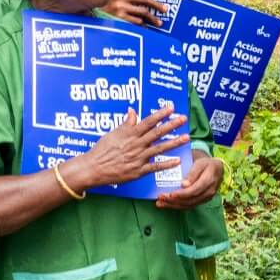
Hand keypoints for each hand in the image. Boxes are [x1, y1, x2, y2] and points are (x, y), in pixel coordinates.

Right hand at [67, 107, 187, 189]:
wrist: (93, 168)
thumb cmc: (101, 150)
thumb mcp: (112, 133)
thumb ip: (126, 124)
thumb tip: (132, 110)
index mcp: (129, 134)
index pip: (148, 122)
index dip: (160, 114)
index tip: (171, 108)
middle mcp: (136, 145)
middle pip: (157, 133)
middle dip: (171, 125)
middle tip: (183, 119)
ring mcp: (138, 158)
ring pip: (159, 149)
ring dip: (174, 143)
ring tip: (186, 138)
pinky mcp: (138, 171)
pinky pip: (155, 168)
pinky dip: (166, 164)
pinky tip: (178, 161)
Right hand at [104, 0, 169, 26]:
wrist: (90, 9)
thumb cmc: (104, 2)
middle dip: (156, 4)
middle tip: (165, 9)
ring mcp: (120, 7)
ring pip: (142, 11)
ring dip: (153, 18)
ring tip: (159, 23)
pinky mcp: (119, 18)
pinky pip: (136, 21)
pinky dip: (143, 25)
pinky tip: (147, 28)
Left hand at [155, 151, 223, 209]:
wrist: (216, 169)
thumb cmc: (206, 164)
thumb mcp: (200, 163)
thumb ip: (193, 173)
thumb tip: (184, 185)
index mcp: (209, 181)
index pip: (194, 190)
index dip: (182, 194)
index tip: (170, 194)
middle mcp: (208, 192)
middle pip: (190, 200)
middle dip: (174, 201)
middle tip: (160, 197)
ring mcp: (205, 198)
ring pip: (188, 205)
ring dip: (173, 205)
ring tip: (160, 203)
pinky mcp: (201, 201)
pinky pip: (188, 206)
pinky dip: (176, 206)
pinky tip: (166, 204)